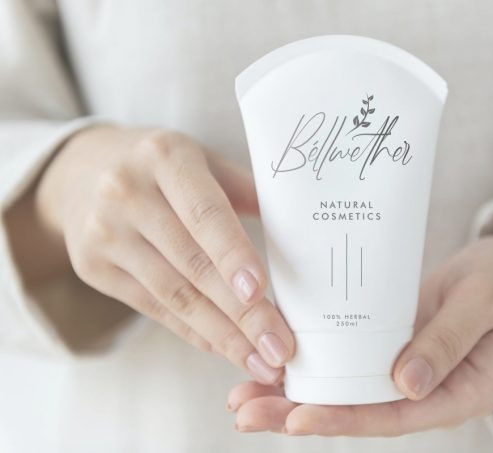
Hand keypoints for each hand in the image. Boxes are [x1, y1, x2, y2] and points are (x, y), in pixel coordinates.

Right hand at [36, 125, 293, 383]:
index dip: (232, 255)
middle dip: (242, 314)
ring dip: (222, 335)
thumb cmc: (160, 165)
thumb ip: (244, 189)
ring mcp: (106, 233)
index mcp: (165, 157)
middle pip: (193, 264)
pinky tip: (225, 348)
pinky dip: (194, 332)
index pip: (204, 214)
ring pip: (174, 295)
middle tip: (279, 348)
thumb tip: (299, 228)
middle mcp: (128, 193)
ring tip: (260, 361)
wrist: (80, 170)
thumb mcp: (200, 158)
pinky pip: (153, 307)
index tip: (259, 292)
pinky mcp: (93, 267)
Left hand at [227, 235, 492, 434]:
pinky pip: (350, 361)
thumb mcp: (485, 302)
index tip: (297, 418)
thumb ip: (449, 340)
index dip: (345, 419)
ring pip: (347, 390)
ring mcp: (407, 368)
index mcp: (458, 393)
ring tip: (243, 395)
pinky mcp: (392, 344)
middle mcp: (427, 389)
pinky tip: (277, 360)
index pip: (395, 416)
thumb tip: (406, 383)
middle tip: (244, 412)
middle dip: (299, 413)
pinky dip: (315, 362)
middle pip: (359, 411)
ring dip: (295, 392)